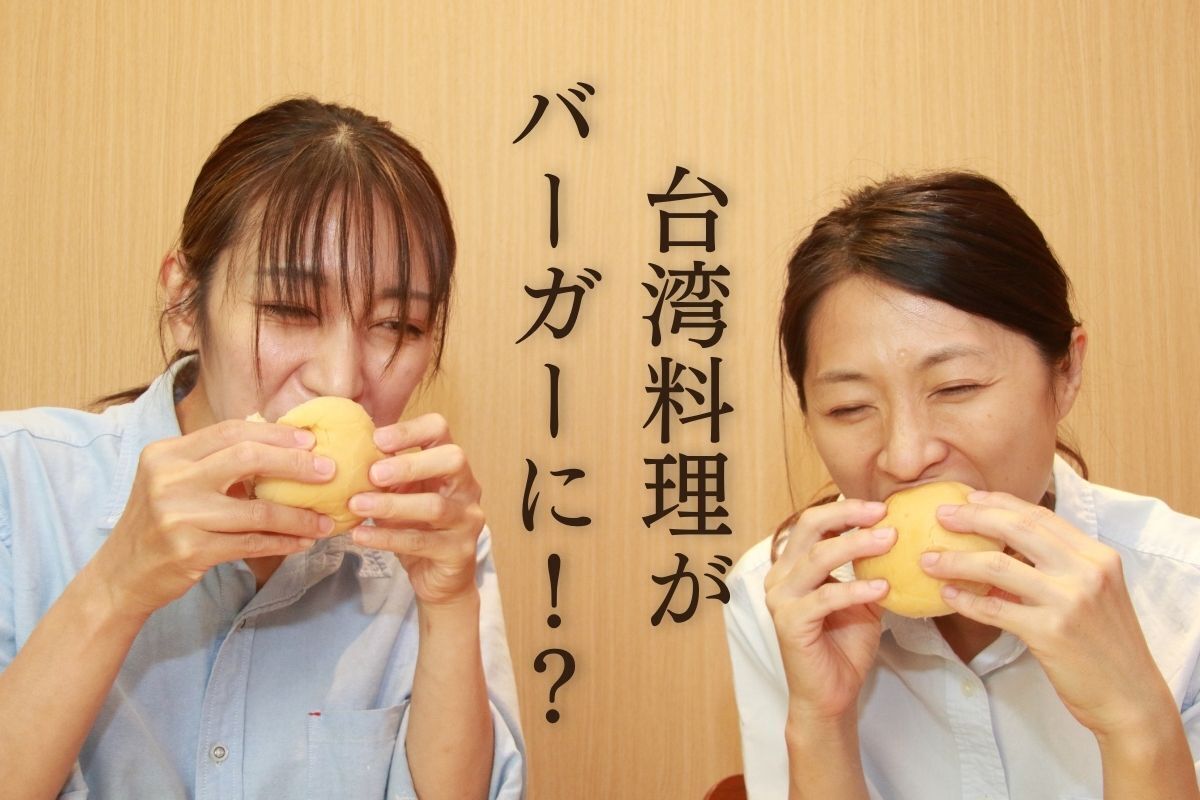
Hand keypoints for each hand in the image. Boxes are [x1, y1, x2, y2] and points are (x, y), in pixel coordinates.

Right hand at [94, 420, 336, 616]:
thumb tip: (279, 441)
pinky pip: (251, 543)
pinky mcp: (190, 550)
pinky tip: (302, 541)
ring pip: (256, 509)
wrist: (121, 575)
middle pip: (246, 458)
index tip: (311, 440)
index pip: (230, 431)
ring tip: (324, 519)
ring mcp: (178, 516)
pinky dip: (282, 542)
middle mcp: (169, 479)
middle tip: (329, 471)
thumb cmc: (159, 522)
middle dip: (295, 463)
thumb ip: (213, 461)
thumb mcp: (173, 481)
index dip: (275, 433)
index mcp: (166, 454)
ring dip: (298, 515)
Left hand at [348, 413, 483, 606]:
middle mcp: (466, 487)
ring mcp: (467, 520)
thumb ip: (384, 473)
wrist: (439, 577)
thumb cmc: (416, 526)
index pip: (440, 429)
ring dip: (392, 505)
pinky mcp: (459, 551)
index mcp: (450, 465)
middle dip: (410, 464)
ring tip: (356, 505)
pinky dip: (387, 538)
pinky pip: (422, 542)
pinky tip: (360, 535)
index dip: (410, 430)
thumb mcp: (401, 493)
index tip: (376, 439)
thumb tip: (342, 451)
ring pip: (435, 506)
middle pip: (452, 460)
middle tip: (373, 474)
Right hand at [764, 499, 892, 721]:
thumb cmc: (845, 646)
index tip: (882, 507)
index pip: (814, 523)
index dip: (846, 510)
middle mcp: (781, 576)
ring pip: (817, 557)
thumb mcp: (863, 599)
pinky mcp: (790, 622)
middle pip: (809, 528)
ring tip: (890, 541)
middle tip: (883, 514)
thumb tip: (899, 538)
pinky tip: (882, 587)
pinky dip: (855, 589)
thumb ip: (868, 570)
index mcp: (793, 566)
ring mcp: (781, 598)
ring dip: (856, 545)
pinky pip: (824, 597)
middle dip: (847, 516)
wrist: (832, 694)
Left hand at [925, 491, 1166, 735]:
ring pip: (997, 566)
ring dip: (956, 560)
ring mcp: (1069, 600)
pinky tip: (946, 596)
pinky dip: (966, 600)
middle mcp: (1086, 571)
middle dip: (973, 517)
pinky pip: (994, 608)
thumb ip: (1057, 567)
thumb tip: (1001, 547)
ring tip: (928, 560)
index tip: (970, 497)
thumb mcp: (1093, 593)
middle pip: (1017, 529)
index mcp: (1097, 556)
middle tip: (941, 515)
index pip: (1041, 516)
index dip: (1001, 503)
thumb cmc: (1105, 645)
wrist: (1130, 697)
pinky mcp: (1050, 632)